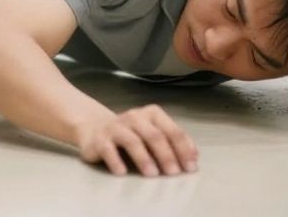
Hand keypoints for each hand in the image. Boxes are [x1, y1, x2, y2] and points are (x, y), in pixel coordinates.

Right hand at [77, 104, 198, 176]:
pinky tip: (122, 172)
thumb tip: (194, 157)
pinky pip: (108, 150)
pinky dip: (116, 161)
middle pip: (154, 135)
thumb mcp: (152, 132)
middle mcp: (135, 117)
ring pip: (132, 141)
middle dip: (166, 155)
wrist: (94, 127)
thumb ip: (171, 141)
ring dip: (144, 158)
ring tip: (152, 174)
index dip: (183, 148)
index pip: (171, 130)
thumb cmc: (130, 133)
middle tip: (174, 173)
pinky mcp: (99, 139)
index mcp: (152, 114)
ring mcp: (116, 127)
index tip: (190, 166)